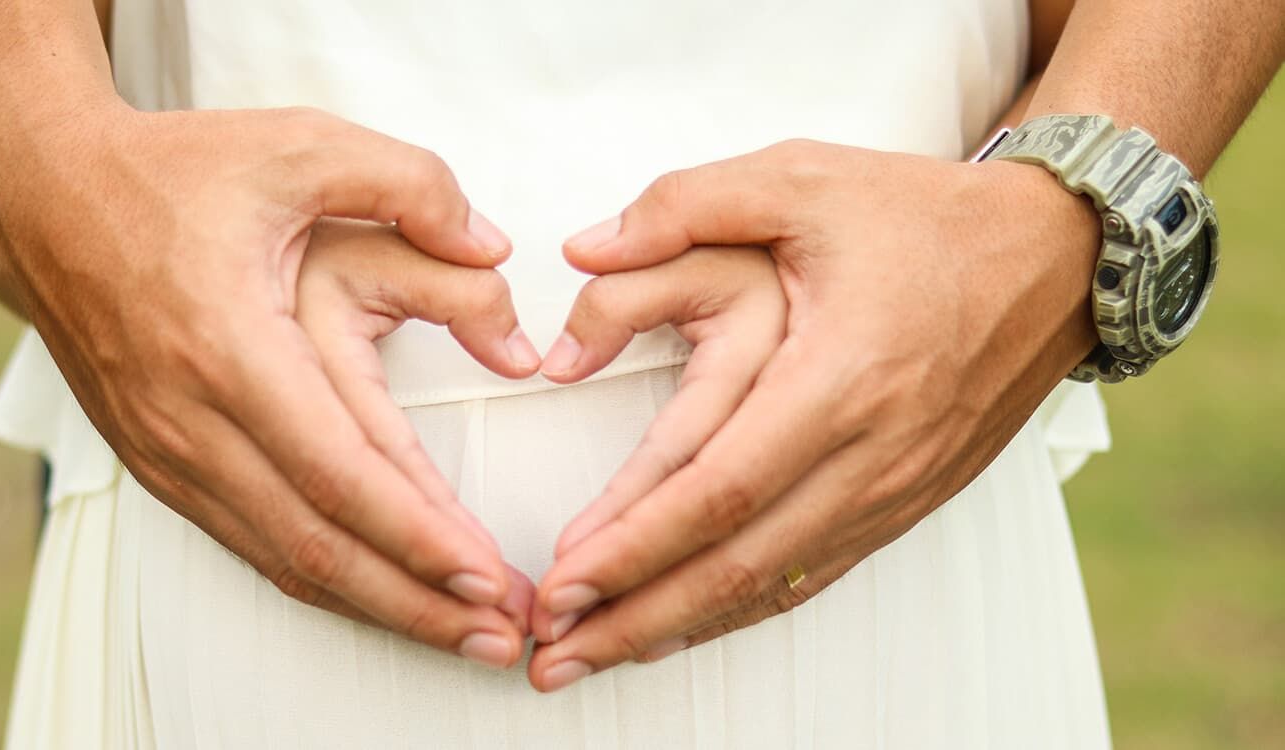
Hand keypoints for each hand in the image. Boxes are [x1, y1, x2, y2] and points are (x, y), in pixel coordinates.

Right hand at [0, 102, 539, 667]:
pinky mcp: (159, 464)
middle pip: (317, 543)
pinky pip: (250, 544)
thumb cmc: (175, 170)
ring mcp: (167, 451)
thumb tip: (495, 247)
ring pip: (283, 561)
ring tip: (461, 634)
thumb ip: (411, 183)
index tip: (490, 578)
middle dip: (417, 601)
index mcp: (229, 344)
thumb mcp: (299, 144)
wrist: (43, 196)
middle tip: (504, 639)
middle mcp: (191, 417)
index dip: (418, 536)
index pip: (340, 470)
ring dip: (378, 606)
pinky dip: (323, 581)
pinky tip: (380, 595)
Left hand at [527, 140, 1100, 690]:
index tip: (560, 580)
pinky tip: (684, 626)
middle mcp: (871, 451)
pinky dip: (739, 610)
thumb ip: (683, 204)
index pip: (719, 486)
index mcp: (839, 374)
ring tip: (596, 656)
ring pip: (772, 585)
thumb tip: (582, 248)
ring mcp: (894, 487)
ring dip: (678, 628)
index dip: (634, 544)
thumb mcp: (800, 176)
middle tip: (553, 654)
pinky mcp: (905, 501)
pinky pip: (811, 576)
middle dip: (635, 616)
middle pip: (737, 562)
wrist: (1053, 255)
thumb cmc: (922, 215)